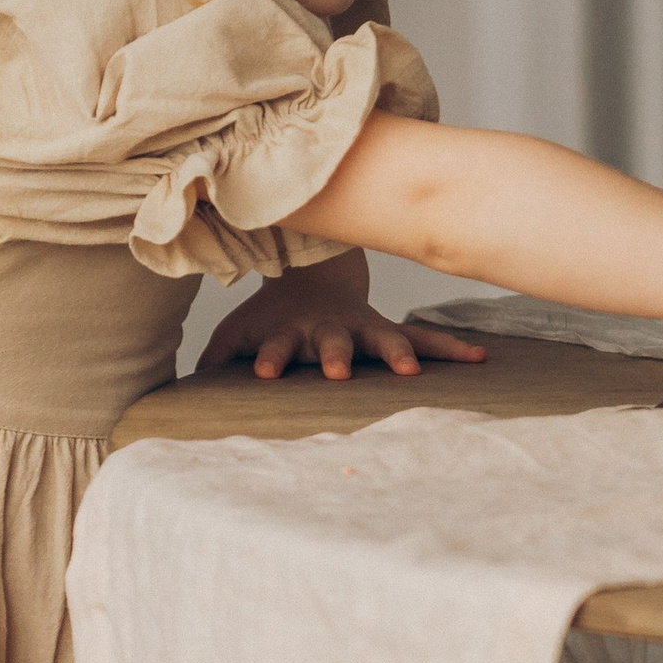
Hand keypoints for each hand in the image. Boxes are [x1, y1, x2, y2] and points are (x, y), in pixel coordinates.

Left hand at [194, 251, 490, 383]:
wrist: (311, 278)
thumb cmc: (272, 318)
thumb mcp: (239, 331)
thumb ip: (216, 354)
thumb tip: (183, 384)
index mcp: (290, 334)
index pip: (275, 348)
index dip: (269, 357)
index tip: (262, 372)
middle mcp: (329, 332)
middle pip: (334, 345)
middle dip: (336, 357)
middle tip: (336, 371)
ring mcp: (363, 331)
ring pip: (385, 342)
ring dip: (396, 356)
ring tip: (410, 373)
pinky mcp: (389, 333)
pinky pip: (426, 341)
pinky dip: (451, 350)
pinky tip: (480, 359)